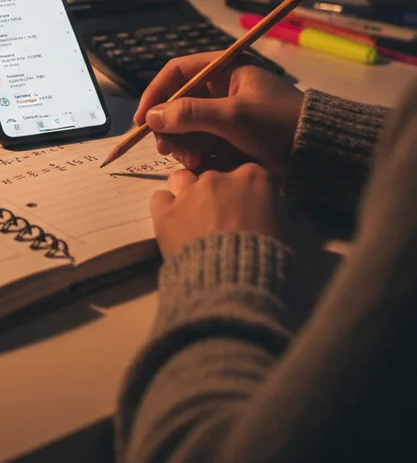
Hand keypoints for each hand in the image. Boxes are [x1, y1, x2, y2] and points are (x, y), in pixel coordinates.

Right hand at [133, 54, 303, 175]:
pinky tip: (201, 165)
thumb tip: (152, 117)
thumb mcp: (234, 116)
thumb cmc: (279, 124)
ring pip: (187, 127)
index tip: (143, 119)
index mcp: (225, 71)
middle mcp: (222, 90)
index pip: (178, 73)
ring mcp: (225, 116)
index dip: (156, 93)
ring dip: (182, 143)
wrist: (318, 157)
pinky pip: (201, 144)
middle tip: (165, 147)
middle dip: (169, 125)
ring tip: (191, 160)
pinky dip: (196, 154)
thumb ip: (190, 114)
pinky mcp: (230, 140)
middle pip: (178, 102)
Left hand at [150, 164, 289, 258]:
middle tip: (226, 221)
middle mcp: (218, 177)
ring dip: (189, 193)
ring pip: (183, 179)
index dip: (251, 192)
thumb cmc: (274, 262)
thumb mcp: (302, 240)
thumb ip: (296, 217)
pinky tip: (176, 225)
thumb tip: (291, 211)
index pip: (251, 174)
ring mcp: (189, 192)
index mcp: (254, 178)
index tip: (253, 209)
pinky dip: (167, 210)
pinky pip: (161, 199)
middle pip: (216, 176)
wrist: (234, 288)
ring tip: (196, 218)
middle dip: (220, 194)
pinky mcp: (165, 212)